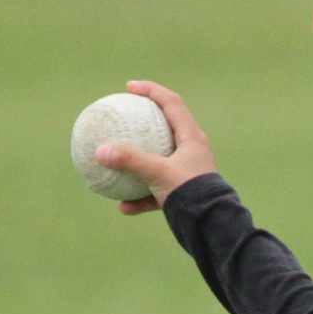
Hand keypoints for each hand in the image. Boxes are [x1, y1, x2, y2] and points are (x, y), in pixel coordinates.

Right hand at [98, 79, 217, 212]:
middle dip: (145, 121)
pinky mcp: (183, 194)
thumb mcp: (158, 173)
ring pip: (159, 161)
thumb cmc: (191, 192)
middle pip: (167, 127)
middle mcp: (191, 152)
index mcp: (192, 138)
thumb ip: (130, 160)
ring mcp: (187, 173)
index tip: (130, 87)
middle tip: (125, 116)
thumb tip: (100, 151)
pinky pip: (157, 191)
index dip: (151, 91)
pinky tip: (123, 207)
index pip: (172, 103)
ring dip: (140, 162)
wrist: (211, 226)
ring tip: (119, 160)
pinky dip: (141, 198)